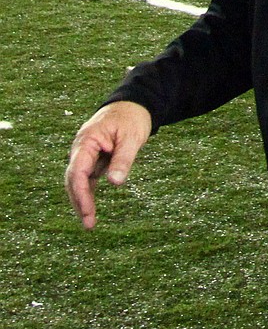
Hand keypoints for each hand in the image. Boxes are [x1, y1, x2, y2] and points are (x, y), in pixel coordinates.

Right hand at [64, 101, 152, 229]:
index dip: (81, 192)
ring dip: (82, 199)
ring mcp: (87, 154)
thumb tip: (114, 182)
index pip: (78, 171)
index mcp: (87, 141)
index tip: (87, 210)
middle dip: (79, 201)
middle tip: (88, 223)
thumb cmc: (132, 118)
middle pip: (74, 178)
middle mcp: (82, 148)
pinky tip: (90, 208)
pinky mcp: (94, 158)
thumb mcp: (132, 138)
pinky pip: (88, 178)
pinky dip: (89, 192)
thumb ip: (123, 159)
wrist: (133, 105)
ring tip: (89, 222)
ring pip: (79, 180)